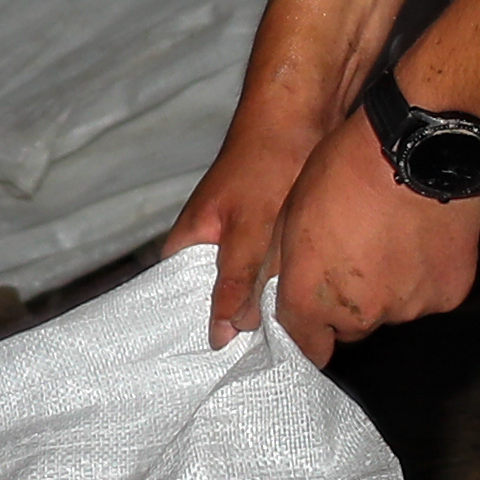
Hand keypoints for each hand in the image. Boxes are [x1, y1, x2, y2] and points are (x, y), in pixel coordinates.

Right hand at [161, 106, 316, 351]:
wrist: (302, 111)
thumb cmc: (266, 164)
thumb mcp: (247, 231)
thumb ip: (235, 282)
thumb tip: (221, 334)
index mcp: (188, 241)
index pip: (176, 298)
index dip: (193, 329)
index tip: (211, 368)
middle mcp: (209, 241)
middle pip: (215, 295)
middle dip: (235, 324)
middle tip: (254, 365)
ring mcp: (240, 234)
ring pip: (247, 283)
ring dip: (262, 306)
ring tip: (280, 347)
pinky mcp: (269, 228)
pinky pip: (269, 267)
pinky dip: (280, 285)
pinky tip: (299, 307)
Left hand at [257, 111, 479, 363]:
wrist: (414, 150)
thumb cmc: (342, 172)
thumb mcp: (288, 215)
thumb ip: (275, 271)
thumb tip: (258, 311)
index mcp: (310, 300)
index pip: (305, 345)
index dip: (308, 327)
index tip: (313, 309)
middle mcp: (358, 317)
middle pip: (350, 328)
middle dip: (347, 305)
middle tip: (354, 255)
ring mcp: (407, 309)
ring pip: (391, 310)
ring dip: (388, 288)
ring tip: (391, 239)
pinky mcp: (446, 295)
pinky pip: (430, 294)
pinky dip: (425, 276)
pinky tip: (422, 239)